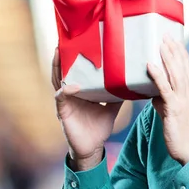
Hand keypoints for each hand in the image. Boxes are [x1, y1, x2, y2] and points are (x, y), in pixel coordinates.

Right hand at [52, 47, 122, 170]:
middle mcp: (69, 93)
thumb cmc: (98, 128)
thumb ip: (117, 96)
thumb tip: (131, 84)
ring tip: (59, 52)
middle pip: (62, 70)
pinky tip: (73, 85)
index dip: (74, 57)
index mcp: (80, 91)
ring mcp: (65, 101)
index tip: (77, 41)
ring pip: (57, 79)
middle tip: (64, 39)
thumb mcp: (111, 108)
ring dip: (57, 66)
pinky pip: (61, 97)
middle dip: (62, 55)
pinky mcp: (62, 111)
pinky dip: (66, 90)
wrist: (92, 148)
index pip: (74, 70)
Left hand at [147, 35, 188, 164]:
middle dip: (174, 50)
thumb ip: (163, 102)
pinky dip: (158, 76)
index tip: (174, 41)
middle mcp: (188, 95)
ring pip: (176, 74)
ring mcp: (182, 101)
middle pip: (182, 67)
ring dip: (168, 57)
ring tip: (161, 43)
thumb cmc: (181, 135)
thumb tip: (152, 94)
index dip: (181, 54)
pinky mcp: (174, 109)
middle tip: (166, 35)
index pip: (186, 70)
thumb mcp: (170, 114)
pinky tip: (150, 65)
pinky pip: (165, 90)